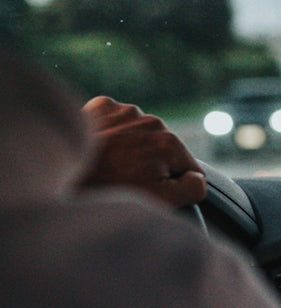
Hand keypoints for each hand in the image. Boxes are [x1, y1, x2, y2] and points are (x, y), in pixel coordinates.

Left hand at [79, 96, 207, 207]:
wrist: (55, 171)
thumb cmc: (109, 190)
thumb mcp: (159, 201)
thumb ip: (192, 189)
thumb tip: (197, 178)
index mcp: (170, 143)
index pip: (188, 170)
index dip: (172, 186)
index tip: (146, 190)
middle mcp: (152, 121)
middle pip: (164, 152)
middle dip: (151, 166)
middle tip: (125, 180)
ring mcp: (126, 111)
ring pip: (142, 136)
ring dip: (132, 149)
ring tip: (110, 165)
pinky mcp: (102, 106)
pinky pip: (119, 122)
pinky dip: (112, 134)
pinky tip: (100, 149)